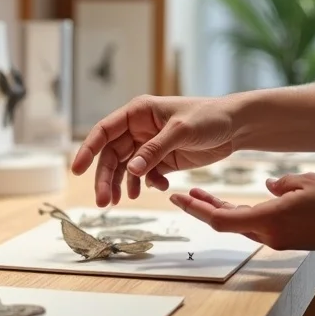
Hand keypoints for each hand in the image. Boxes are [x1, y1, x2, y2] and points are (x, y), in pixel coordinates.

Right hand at [71, 95, 237, 206]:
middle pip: (111, 155)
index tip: (77, 170)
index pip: (104, 131)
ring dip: (121, 185)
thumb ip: (155, 150)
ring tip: (118, 202)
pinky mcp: (161, 159)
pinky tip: (157, 188)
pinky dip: (145, 184)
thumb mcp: (181, 131)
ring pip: (125, 168)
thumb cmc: (210, 118)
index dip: (88, 150)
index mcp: (137, 113)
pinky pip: (144, 175)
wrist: (236, 126)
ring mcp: (148, 145)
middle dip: (105, 178)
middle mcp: (138, 129)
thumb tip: (130, 169)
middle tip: (102, 201)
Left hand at [169, 172, 314, 252]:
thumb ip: (281, 184)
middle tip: (184, 193)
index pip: (220, 219)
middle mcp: (270, 236)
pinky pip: (259, 227)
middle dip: (203, 208)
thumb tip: (268, 188)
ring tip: (204, 195)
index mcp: (268, 221)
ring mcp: (280, 241)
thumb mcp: (306, 181)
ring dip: (222, 211)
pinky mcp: (291, 241)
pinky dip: (243, 215)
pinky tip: (239, 201)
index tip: (178, 197)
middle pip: (226, 223)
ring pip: (241, 225)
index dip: (195, 209)